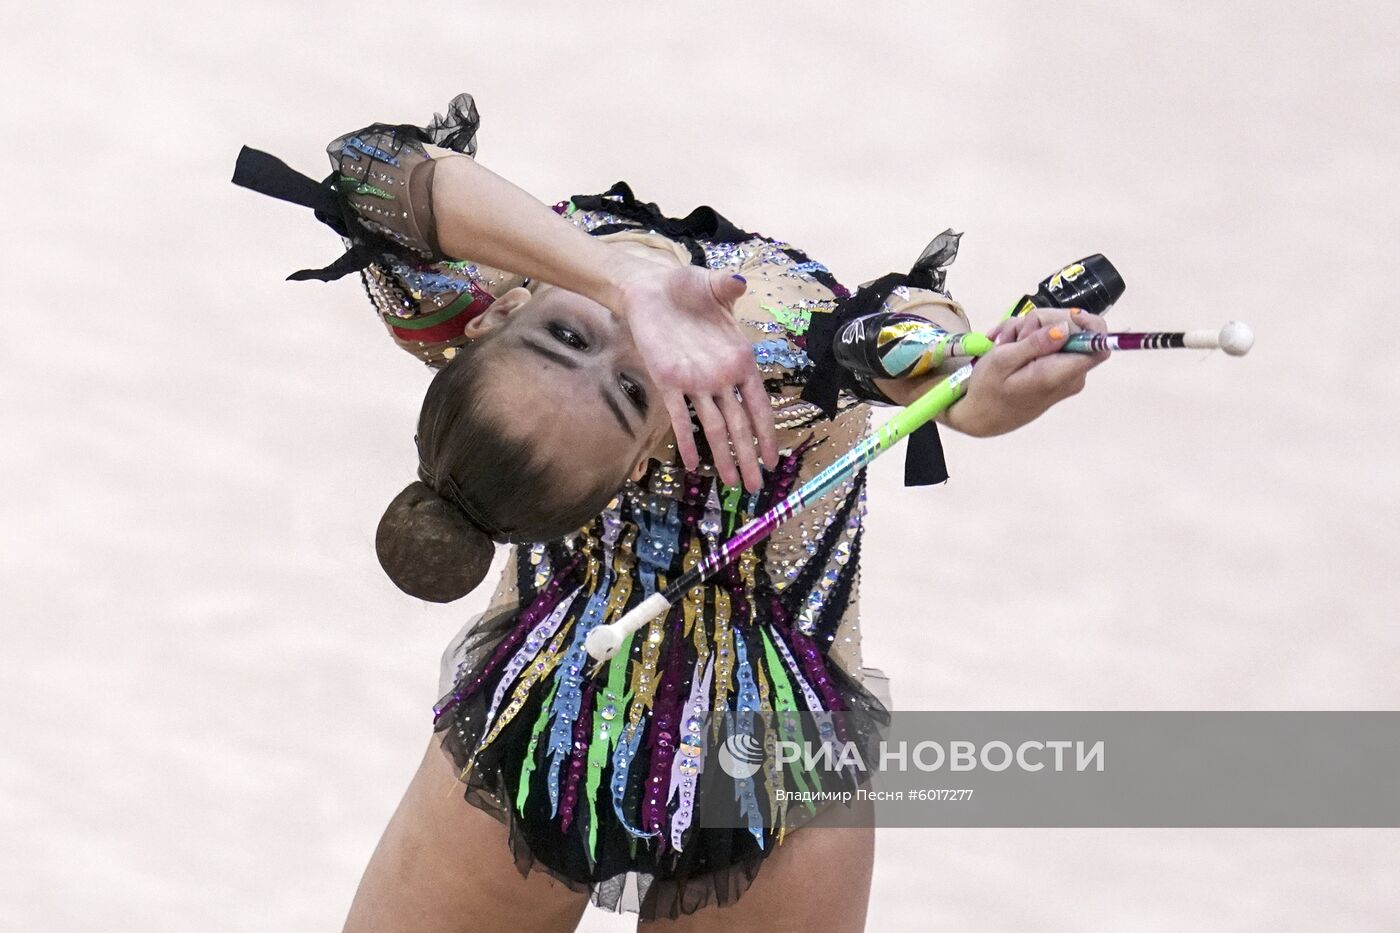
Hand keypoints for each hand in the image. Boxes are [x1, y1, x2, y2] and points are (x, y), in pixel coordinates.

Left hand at [612, 264, 778, 490]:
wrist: (648, 288)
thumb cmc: (684, 287)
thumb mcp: (711, 284)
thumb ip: (726, 288)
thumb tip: (739, 282)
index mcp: (739, 358)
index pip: (758, 402)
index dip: (766, 431)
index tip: (773, 457)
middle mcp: (720, 376)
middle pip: (739, 424)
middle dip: (748, 456)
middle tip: (756, 487)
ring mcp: (694, 382)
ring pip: (713, 426)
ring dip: (723, 456)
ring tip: (731, 484)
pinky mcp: (667, 381)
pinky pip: (679, 415)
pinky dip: (686, 439)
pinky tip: (692, 464)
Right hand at [943, 307, 1109, 436]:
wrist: (981, 418)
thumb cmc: (987, 391)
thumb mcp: (1003, 361)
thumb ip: (1036, 344)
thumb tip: (1066, 328)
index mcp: (1060, 373)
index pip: (1099, 345)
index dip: (1089, 324)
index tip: (1061, 318)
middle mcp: (1070, 374)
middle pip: (1074, 332)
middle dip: (1042, 322)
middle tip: (1012, 334)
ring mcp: (1063, 373)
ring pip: (1057, 334)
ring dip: (1028, 330)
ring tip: (1002, 342)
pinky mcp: (1054, 371)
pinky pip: (1049, 345)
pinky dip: (1027, 339)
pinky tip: (1005, 344)